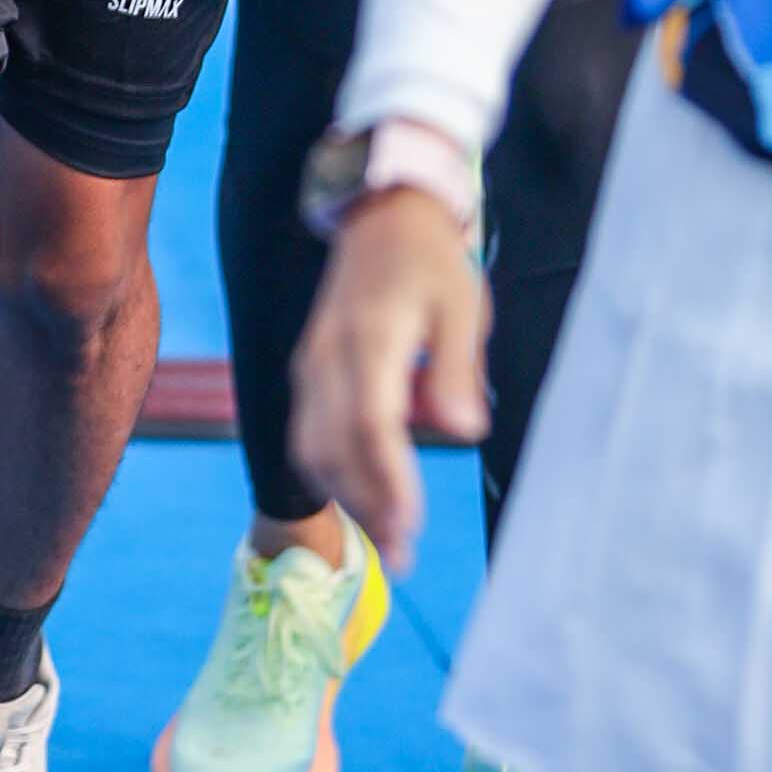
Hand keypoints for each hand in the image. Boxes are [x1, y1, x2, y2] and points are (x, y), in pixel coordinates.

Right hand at [290, 189, 489, 576]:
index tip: (414, 526)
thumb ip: (459, 368)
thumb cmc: (432, 262)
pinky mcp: (307, 369)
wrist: (382, 213)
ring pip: (313, 445)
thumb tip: (465, 431)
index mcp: (369, 337)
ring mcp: (310, 362)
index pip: (372, 423)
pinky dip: (330, 473)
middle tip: (404, 557)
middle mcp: (328, 355)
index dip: (390, 480)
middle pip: (335, 446)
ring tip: (386, 541)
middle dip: (368, 506)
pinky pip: (307, 432)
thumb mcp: (462, 305)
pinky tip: (362, 499)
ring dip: (346, 497)